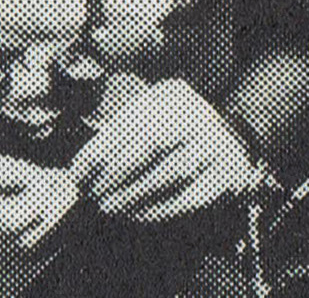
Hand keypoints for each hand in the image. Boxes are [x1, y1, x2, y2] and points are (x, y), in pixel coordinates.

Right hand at [0, 140, 78, 271]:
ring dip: (39, 232)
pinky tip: (26, 219)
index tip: (66, 183)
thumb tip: (50, 181)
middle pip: (22, 244)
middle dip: (52, 221)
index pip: (20, 221)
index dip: (49, 204)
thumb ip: (9, 172)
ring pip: (12, 255)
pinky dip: (18, 241)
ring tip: (53, 205)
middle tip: (68, 196)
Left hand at [67, 78, 254, 223]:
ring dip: (133, 194)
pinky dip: (159, 209)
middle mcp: (200, 112)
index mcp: (173, 93)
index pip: (130, 122)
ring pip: (169, 173)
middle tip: (91, 194)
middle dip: (115, 172)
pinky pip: (189, 197)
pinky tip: (137, 216)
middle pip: (150, 143)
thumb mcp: (148, 122)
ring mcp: (219, 143)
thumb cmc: (172, 137)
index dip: (99, 149)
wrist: (229, 147)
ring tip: (108, 206)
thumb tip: (80, 171)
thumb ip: (119, 139)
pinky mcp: (231, 175)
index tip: (77, 174)